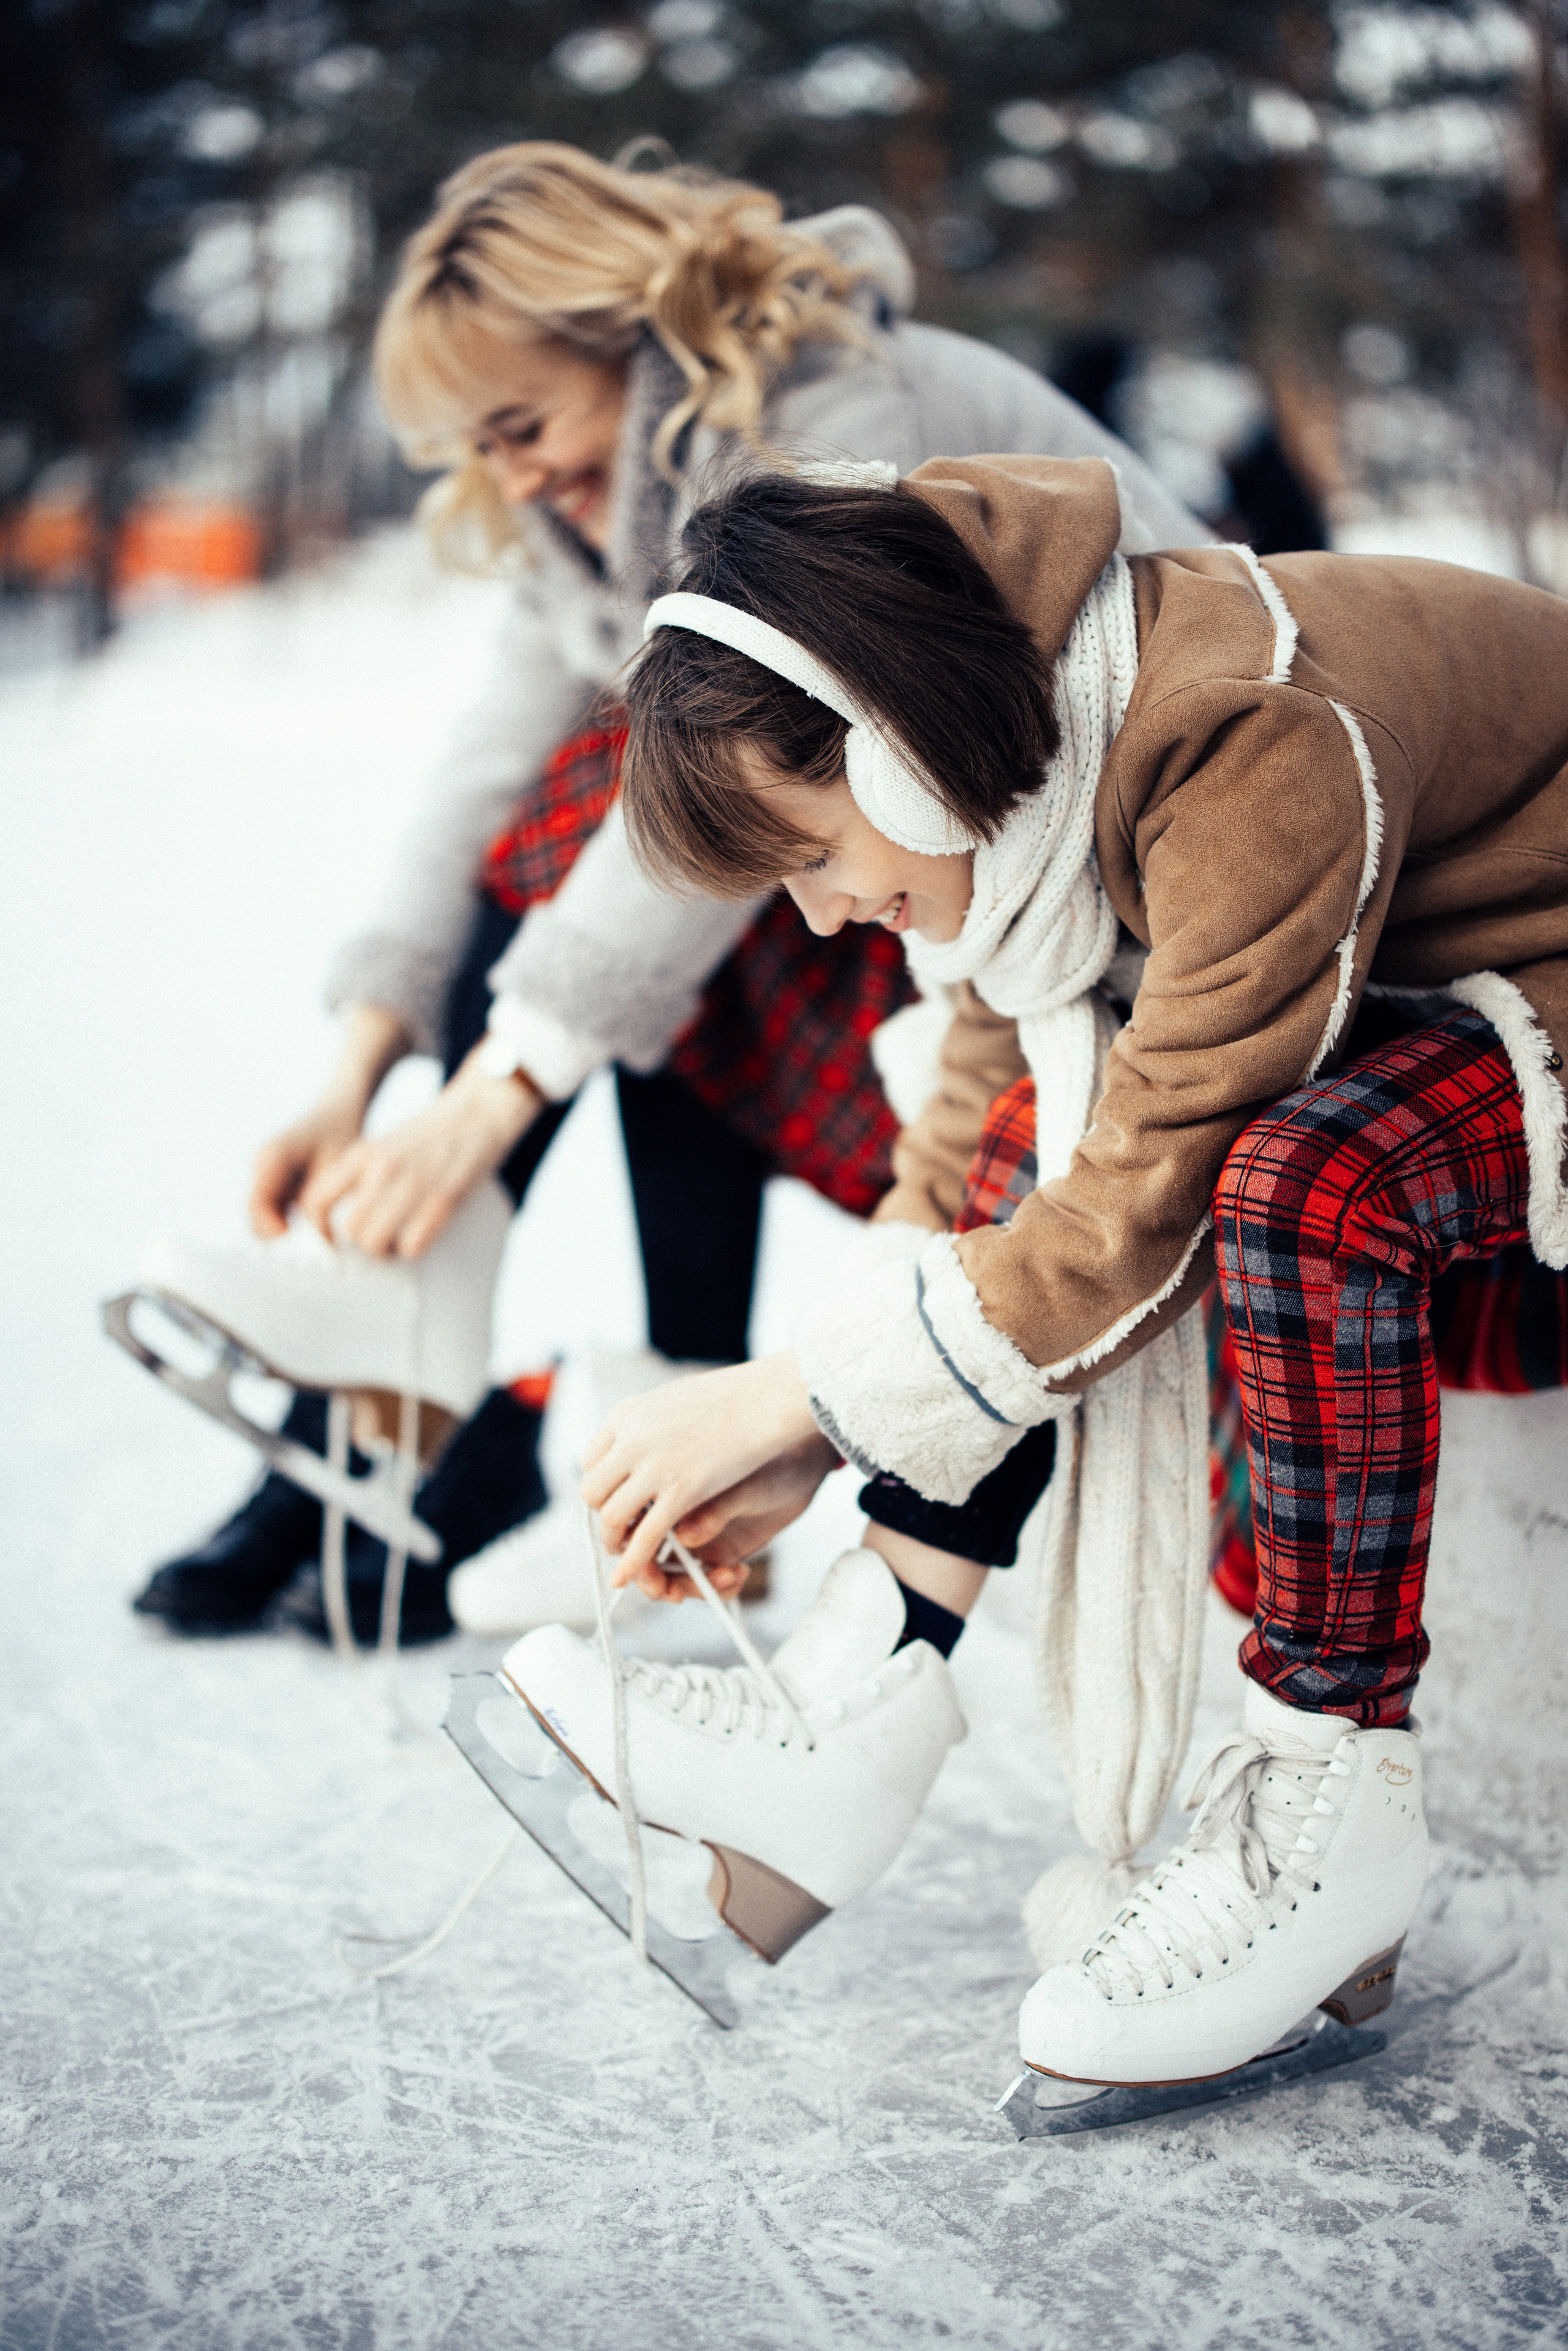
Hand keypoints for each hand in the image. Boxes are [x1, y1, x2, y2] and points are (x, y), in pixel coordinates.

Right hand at [248, 1003, 408, 1237]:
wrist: (340, 1106)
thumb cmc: (342, 1129)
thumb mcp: (338, 1167)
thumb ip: (322, 1203)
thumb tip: (318, 1242)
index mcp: (270, 1157)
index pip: (257, 1208)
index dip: (278, 1234)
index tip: (310, 1246)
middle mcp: (259, 1166)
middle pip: (256, 1220)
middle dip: (284, 1241)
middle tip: (319, 1253)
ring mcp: (263, 1175)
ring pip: (265, 1221)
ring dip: (290, 1236)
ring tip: (323, 1243)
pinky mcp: (273, 1183)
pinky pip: (276, 1214)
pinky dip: (295, 1227)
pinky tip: (322, 1231)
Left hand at [298, 1050, 540, 1258]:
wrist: (480, 1111)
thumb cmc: (434, 1134)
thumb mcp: (385, 1144)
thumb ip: (361, 1174)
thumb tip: (344, 1217)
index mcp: (363, 1153)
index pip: (317, 1200)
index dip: (321, 1229)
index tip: (335, 1240)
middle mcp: (383, 1167)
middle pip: (350, 1229)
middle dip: (364, 1243)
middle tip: (381, 1240)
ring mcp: (413, 1183)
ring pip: (375, 1242)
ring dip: (387, 1251)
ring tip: (400, 1242)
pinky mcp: (443, 1199)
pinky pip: (411, 1246)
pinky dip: (414, 1250)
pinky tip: (422, 1238)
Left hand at [580, 1355, 828, 1597]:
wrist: (768, 1395)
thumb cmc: (734, 1396)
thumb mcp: (675, 1401)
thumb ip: (651, 1424)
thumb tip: (640, 1441)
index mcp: (627, 1415)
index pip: (591, 1462)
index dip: (603, 1487)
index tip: (616, 1499)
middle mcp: (631, 1440)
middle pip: (593, 1491)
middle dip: (603, 1514)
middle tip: (620, 1528)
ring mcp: (654, 1466)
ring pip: (612, 1516)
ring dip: (613, 1539)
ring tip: (622, 1550)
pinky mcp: (681, 1491)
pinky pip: (646, 1536)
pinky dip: (632, 1561)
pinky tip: (627, 1576)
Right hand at [652, 1437, 842, 1600]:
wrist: (801, 1467)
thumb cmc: (769, 1459)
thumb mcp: (745, 1483)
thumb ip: (716, 1510)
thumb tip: (687, 1536)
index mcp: (666, 1491)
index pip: (633, 1530)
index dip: (632, 1556)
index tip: (647, 1574)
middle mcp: (674, 1516)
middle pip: (645, 1561)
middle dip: (656, 1582)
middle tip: (672, 1591)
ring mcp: (695, 1539)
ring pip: (674, 1578)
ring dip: (690, 1589)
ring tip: (721, 1580)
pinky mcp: (718, 1554)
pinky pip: (708, 1584)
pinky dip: (720, 1588)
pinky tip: (739, 1573)